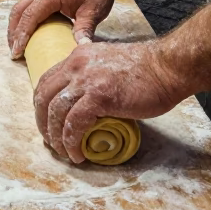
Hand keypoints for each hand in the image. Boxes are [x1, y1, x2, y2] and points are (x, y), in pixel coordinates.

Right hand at [7, 0, 118, 57]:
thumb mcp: (93, 12)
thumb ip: (84, 30)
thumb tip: (81, 48)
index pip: (30, 15)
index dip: (22, 35)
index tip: (18, 52)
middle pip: (19, 11)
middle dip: (14, 32)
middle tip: (14, 52)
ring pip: (20, 7)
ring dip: (15, 25)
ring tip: (15, 44)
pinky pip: (27, 6)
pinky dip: (22, 20)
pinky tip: (26, 32)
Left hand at [33, 38, 182, 163]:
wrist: (168, 68)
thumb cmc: (147, 71)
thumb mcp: (109, 64)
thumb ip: (94, 76)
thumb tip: (87, 101)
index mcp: (78, 56)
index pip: (47, 81)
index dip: (42, 106)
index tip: (48, 124)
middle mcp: (77, 64)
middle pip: (44, 96)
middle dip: (43, 123)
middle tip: (51, 142)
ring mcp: (86, 79)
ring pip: (55, 111)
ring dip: (56, 137)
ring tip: (65, 152)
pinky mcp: (98, 96)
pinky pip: (74, 123)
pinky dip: (72, 141)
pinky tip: (77, 153)